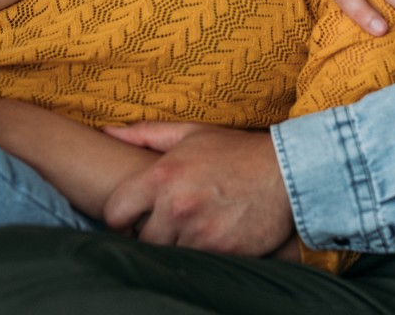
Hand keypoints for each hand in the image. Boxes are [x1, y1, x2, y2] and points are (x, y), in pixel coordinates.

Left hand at [101, 122, 293, 255]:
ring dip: (177, 245)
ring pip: (168, 254)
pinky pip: (197, 263)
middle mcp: (177, 206)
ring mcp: (200, 232)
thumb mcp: (191, 133)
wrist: (287, 172)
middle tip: (168, 224)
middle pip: (141, 240)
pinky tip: (212, 236)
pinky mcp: (222, 251)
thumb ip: (145, 133)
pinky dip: (201, 254)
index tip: (134, 217)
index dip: (121, 218)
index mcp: (162, 176)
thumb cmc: (236, 152)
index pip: (115, 213)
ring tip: (193, 227)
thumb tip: (107, 131)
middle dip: (151, 234)